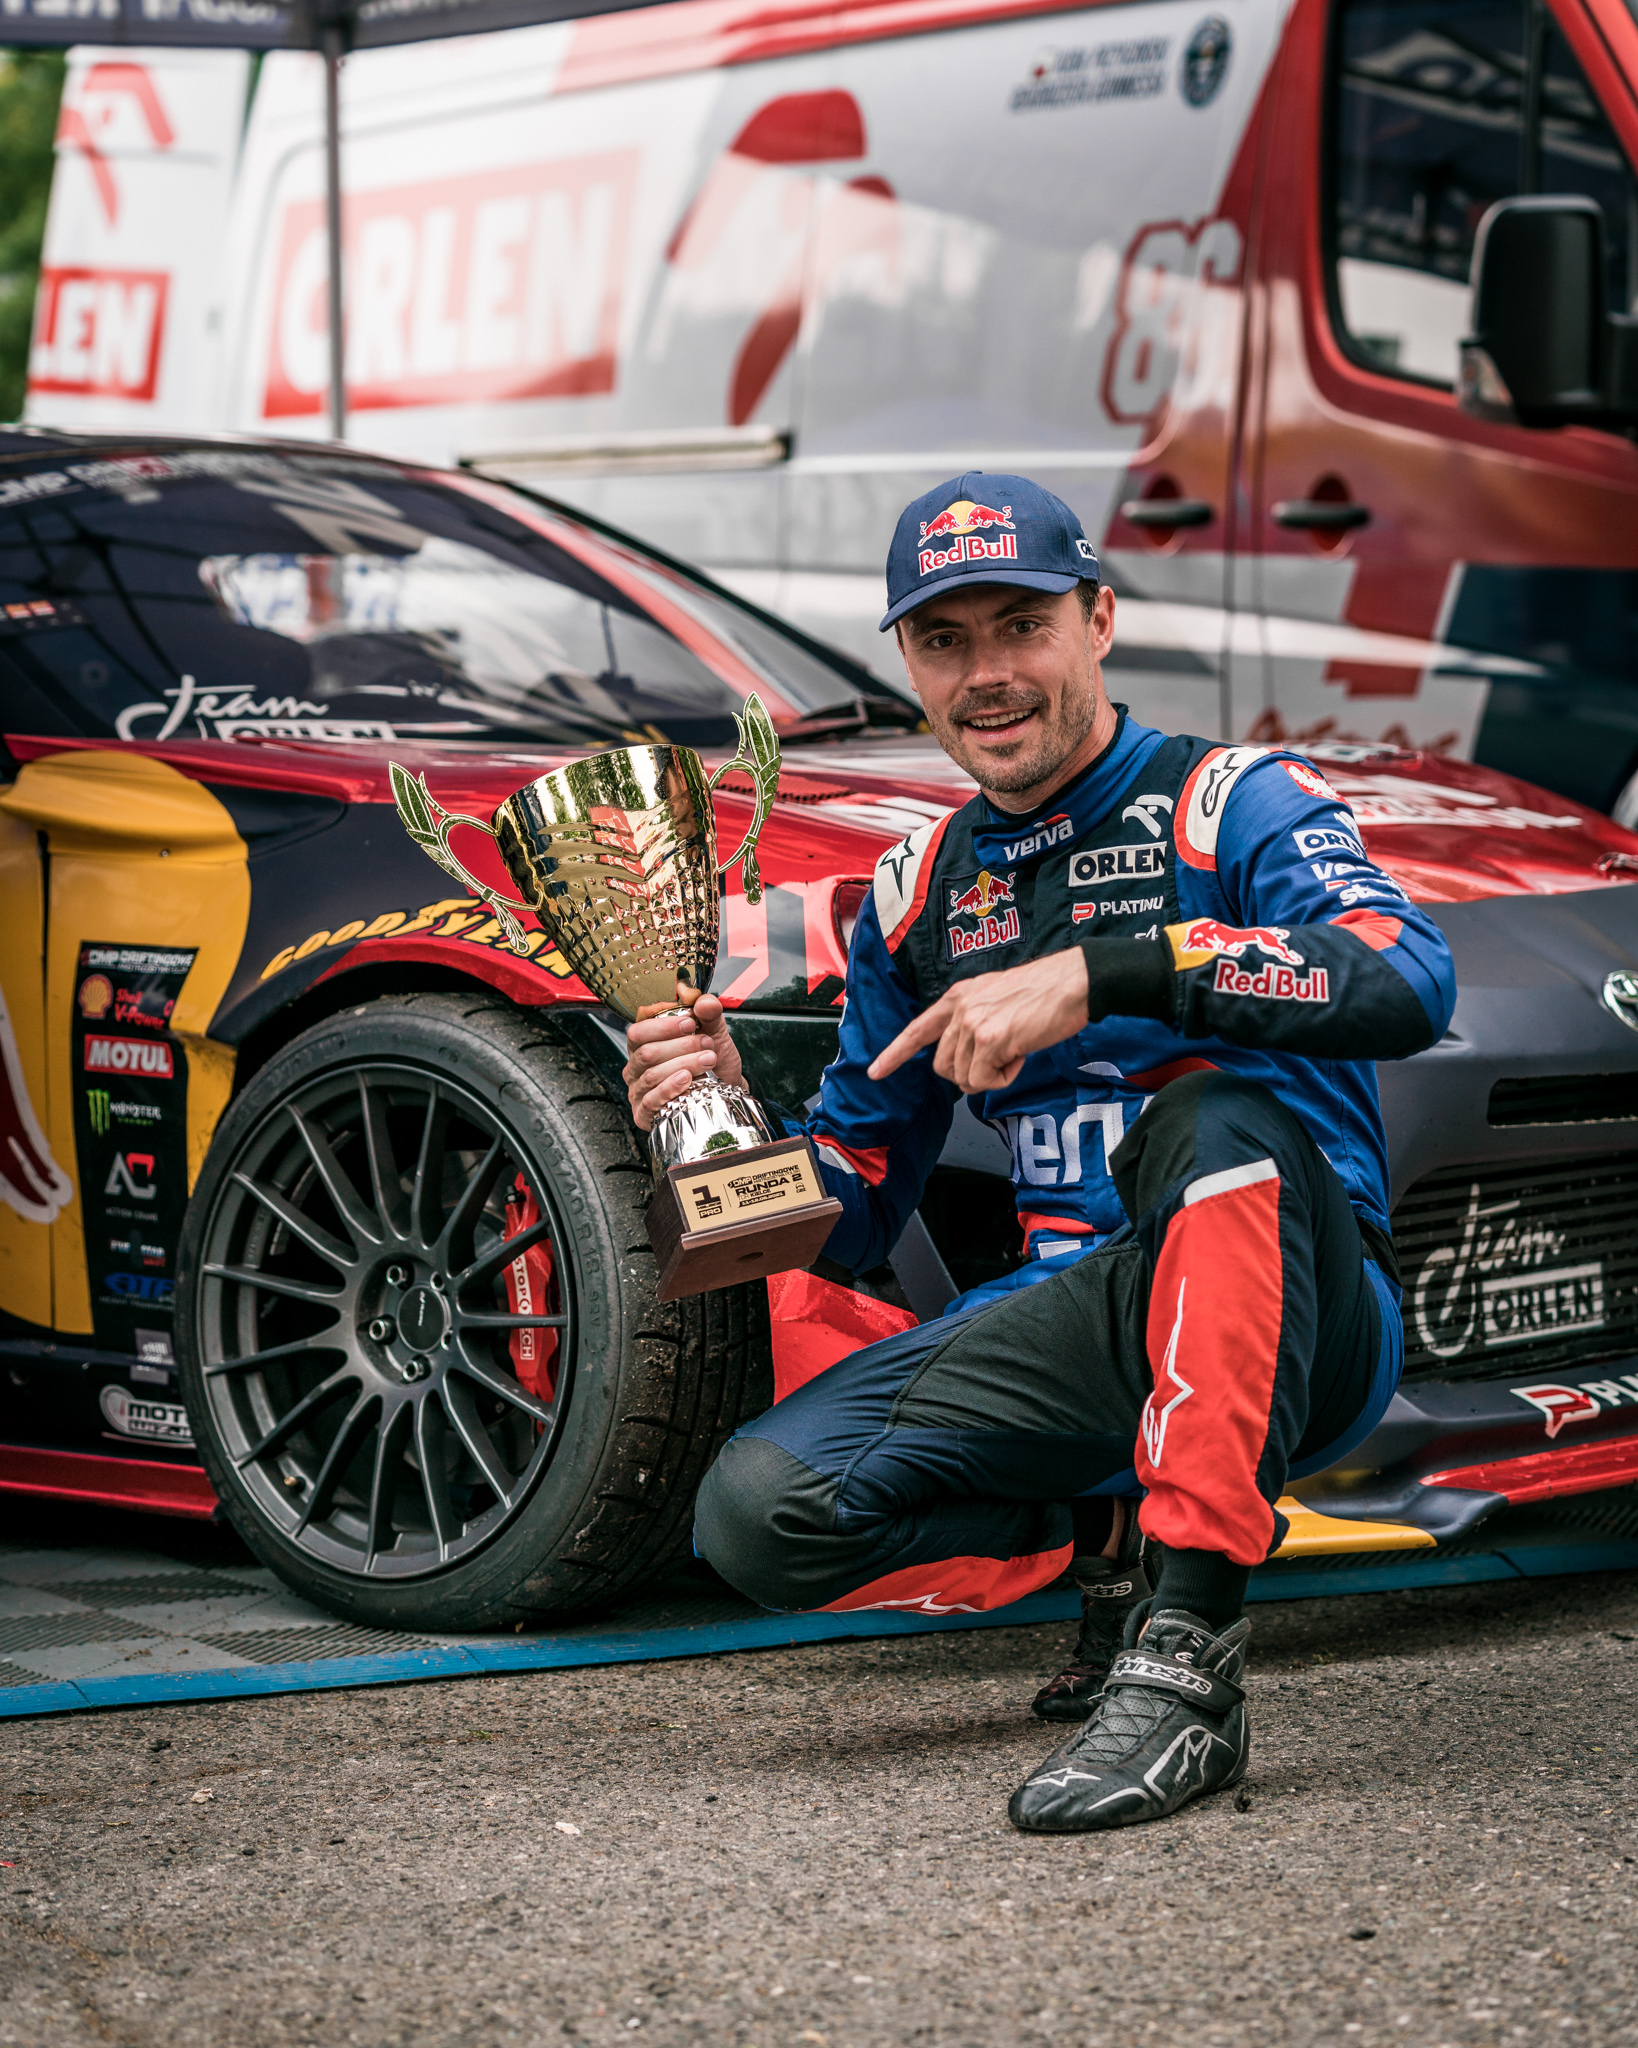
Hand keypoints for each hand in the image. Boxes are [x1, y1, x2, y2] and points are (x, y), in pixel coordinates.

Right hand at [623, 988, 745, 1130]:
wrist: (725, 1088)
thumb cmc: (712, 1060)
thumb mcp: (714, 1032)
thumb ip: (709, 1014)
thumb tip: (703, 1002)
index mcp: (644, 1044)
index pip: (638, 1031)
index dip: (662, 1026)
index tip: (690, 1022)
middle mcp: (636, 1067)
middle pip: (646, 1053)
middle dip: (680, 1047)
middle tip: (706, 1043)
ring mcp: (638, 1091)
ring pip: (651, 1075)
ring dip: (683, 1065)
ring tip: (707, 1060)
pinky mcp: (644, 1113)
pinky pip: (650, 1100)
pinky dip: (670, 1089)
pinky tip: (687, 1080)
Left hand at [868, 947, 1090, 1092]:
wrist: (1073, 983)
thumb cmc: (1044, 993)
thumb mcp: (996, 1000)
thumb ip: (973, 1023)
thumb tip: (967, 1061)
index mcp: (958, 997)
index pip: (917, 1029)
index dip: (895, 1054)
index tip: (875, 1071)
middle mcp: (959, 1008)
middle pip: (944, 1067)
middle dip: (970, 1074)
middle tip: (1001, 1058)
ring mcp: (972, 1023)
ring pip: (964, 1078)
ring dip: (992, 1075)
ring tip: (1015, 1049)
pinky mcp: (990, 1039)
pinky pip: (985, 1081)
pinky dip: (1005, 1077)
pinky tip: (1020, 1054)